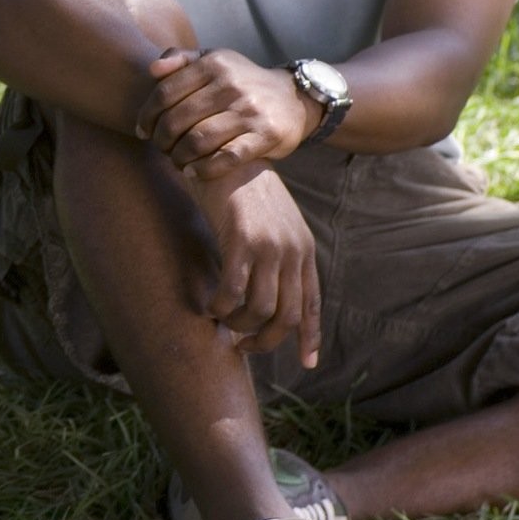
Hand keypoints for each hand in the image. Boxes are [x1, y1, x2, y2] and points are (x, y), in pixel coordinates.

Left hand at [136, 47, 315, 178]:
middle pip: (177, 120)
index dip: (147, 116)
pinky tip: (192, 171)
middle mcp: (231, 85)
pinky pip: (226, 158)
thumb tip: (152, 70)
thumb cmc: (240, 81)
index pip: (165, 93)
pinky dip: (203, 169)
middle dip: (161, 140)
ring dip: (178, 157)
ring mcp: (250, 110)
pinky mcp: (266, 135)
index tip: (142, 131)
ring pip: (197, 141)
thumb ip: (180, 59)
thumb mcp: (214, 61)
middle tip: (161, 148)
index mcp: (214, 64)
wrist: (293, 99)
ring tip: (176, 161)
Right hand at [189, 161, 321, 368]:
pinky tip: (207, 307)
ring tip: (220, 321)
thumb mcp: (273, 223)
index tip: (307, 363)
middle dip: (265, 341)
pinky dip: (220, 307)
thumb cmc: (244, 190)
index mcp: (304, 250)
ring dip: (238, 325)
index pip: (311, 303)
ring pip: (260, 309)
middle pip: (287, 316)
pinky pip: (232, 292)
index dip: (310, 336)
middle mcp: (293, 252)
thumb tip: (265, 289)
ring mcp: (269, 247)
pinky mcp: (242, 242)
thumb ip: (276, 254)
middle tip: (241, 345)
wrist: (227, 156)